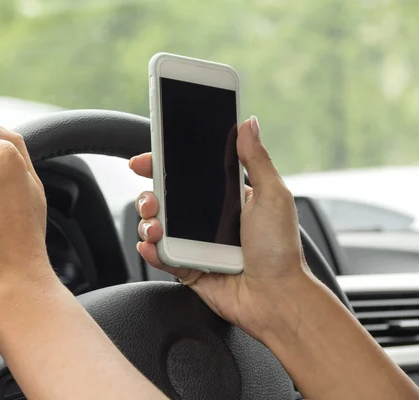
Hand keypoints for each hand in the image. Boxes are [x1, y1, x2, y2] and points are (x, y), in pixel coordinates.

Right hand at [130, 116, 312, 341]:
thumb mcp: (273, 196)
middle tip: (152, 201)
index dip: (163, 166)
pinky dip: (150, 251)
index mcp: (226, 198)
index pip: (188, 174)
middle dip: (149, 196)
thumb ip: (256, 159)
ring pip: (157, 226)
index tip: (144, 161)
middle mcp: (208, 219)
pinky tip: (151, 246)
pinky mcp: (188, 268)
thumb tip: (248, 123)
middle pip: (165, 199)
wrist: (276, 298)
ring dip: (148, 223)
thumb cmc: (281, 249)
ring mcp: (196, 244)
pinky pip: (161, 256)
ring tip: (155, 228)